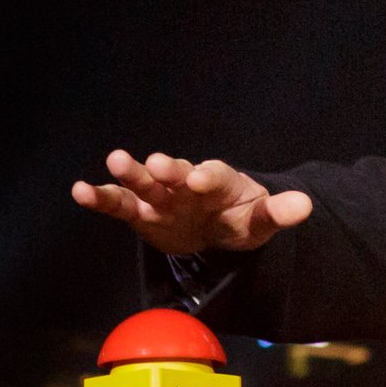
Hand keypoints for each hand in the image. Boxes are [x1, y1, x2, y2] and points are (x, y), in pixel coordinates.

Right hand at [70, 150, 313, 254]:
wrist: (213, 225)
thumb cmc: (237, 217)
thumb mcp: (259, 220)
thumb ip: (277, 213)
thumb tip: (305, 205)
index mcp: (218, 181)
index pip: (214, 176)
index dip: (207, 176)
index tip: (199, 178)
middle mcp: (185, 182)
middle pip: (175, 173)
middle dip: (166, 169)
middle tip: (156, 163)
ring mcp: (160, 196)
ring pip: (143, 183)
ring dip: (130, 173)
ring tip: (114, 160)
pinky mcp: (140, 212)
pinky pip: (117, 205)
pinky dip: (100, 198)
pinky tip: (79, 191)